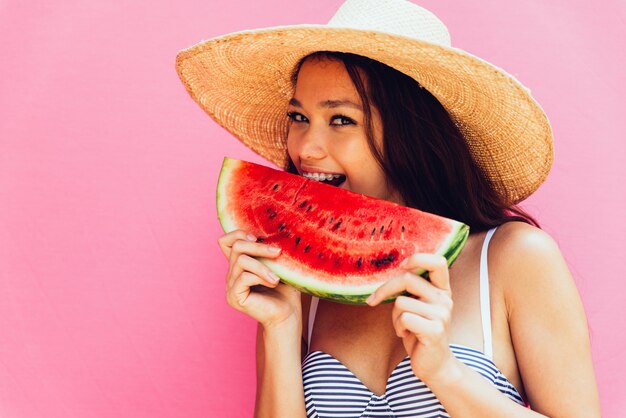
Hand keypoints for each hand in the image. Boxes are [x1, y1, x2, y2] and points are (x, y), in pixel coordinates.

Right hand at [218, 230, 301, 328]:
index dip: (238, 233)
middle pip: (236, 246)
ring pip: (241, 261)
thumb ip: (271, 249)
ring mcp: (230, 285)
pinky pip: (244, 277)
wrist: (288, 315)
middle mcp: (231, 273)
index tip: (257, 236)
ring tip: (277, 276)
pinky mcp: (234, 296)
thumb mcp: (279, 264)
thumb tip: (274, 230)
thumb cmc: (286, 290)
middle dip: (258, 246)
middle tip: (278, 252)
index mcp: (239, 264)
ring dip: (263, 265)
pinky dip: (261, 277)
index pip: (225, 241)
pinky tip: (273, 284)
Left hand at [366, 254, 459, 383]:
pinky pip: (404, 318)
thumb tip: (386, 273)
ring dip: (393, 316)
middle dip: (384, 289)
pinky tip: (406, 334)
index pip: (438, 262)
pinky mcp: (435, 330)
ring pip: (401, 302)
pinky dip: (398, 327)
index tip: (401, 266)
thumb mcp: (419, 306)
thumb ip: (412, 289)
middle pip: (407, 278)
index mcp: (442, 289)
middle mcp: (445, 299)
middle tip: (372, 300)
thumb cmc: (420, 331)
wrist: (435, 364)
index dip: (417, 258)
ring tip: (403, 327)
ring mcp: (442, 315)